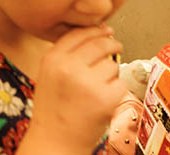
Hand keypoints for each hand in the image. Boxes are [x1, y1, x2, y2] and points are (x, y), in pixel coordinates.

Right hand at [23, 26, 125, 152]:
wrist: (55, 140)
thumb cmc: (53, 109)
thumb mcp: (48, 74)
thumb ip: (66, 55)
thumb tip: (97, 34)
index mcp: (52, 59)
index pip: (78, 33)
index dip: (94, 30)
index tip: (104, 30)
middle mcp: (68, 67)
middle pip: (99, 43)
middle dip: (111, 44)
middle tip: (115, 46)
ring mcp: (88, 82)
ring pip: (112, 64)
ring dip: (111, 73)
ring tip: (99, 87)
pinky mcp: (106, 98)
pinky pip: (120, 83)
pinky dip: (116, 90)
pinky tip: (104, 99)